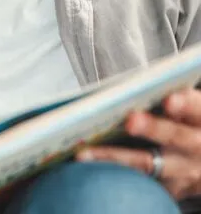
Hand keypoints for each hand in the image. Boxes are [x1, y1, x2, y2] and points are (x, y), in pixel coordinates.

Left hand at [78, 88, 200, 198]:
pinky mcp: (166, 189)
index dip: (184, 105)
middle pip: (175, 137)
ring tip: (83, 153)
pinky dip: (108, 174)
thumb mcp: (188, 110)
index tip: (169, 100)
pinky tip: (83, 168)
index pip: (196, 109)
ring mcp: (182, 172)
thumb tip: (124, 84)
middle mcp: (196, 147)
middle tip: (130, 120)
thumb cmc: (186, 123)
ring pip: (145, 165)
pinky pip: (134, 182)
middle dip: (152, 128)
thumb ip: (167, 95)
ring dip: (113, 157)